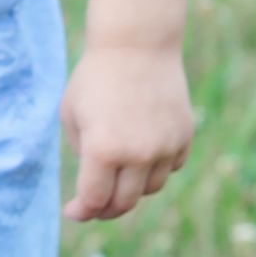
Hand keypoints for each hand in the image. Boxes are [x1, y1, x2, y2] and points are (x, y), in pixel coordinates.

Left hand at [62, 43, 193, 222]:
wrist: (136, 45)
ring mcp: (165, 146)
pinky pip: (170, 167)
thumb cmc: (95, 79)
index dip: (81, 211)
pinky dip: (155, 168)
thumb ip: (81, 156)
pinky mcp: (183, 136)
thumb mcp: (72, 116)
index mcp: (103, 150)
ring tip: (117, 175)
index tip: (73, 212)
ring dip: (132, 189)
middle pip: (124, 203)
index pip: (94, 200)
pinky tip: (140, 155)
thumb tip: (92, 190)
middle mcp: (138, 154)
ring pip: (150, 189)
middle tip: (95, 206)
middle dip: (105, 209)